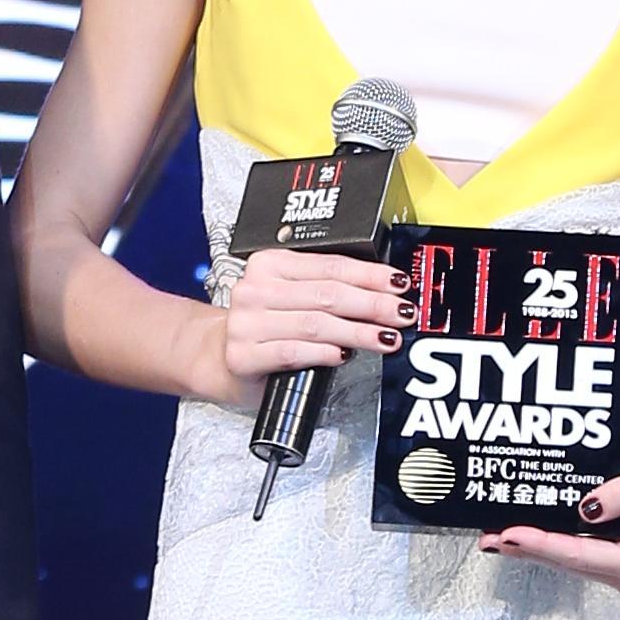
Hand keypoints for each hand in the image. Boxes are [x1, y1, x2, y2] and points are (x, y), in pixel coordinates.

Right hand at [206, 237, 406, 411]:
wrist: (217, 355)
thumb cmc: (263, 326)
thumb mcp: (290, 297)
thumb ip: (326, 289)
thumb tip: (383, 294)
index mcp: (269, 264)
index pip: (330, 266)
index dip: (370, 276)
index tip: (399, 285)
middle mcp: (255, 289)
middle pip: (327, 294)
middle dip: (372, 305)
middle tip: (402, 313)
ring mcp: (246, 322)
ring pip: (315, 324)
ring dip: (358, 332)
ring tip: (386, 338)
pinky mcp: (243, 355)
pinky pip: (293, 351)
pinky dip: (323, 354)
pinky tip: (344, 355)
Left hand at [485, 429, 619, 603]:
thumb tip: (587, 510)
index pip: (586, 556)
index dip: (546, 545)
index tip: (513, 533)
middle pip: (571, 564)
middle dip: (530, 548)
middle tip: (490, 536)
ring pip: (568, 563)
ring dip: (531, 549)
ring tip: (493, 536)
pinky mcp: (611, 565)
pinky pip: (572, 557)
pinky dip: (544, 545)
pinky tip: (516, 536)